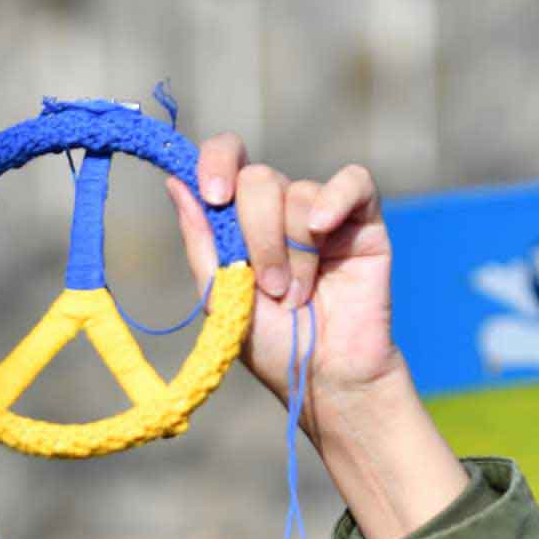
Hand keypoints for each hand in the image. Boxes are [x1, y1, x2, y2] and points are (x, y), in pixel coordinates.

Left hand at [168, 133, 468, 538]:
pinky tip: (324, 230)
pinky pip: (352, 182)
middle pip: (258, 180)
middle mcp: (281, 209)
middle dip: (258, 237)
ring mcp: (323, 212)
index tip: (213, 196)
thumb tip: (175, 182)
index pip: (227, 159)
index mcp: (243, 220)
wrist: (326, 379)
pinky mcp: (364, 221)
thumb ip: (201, 242)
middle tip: (270, 290)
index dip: (216, 162)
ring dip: (294, 253)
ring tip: (299, 297)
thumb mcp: (222, 299)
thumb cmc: (274, 346)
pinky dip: (335, 200)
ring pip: (298, 193)